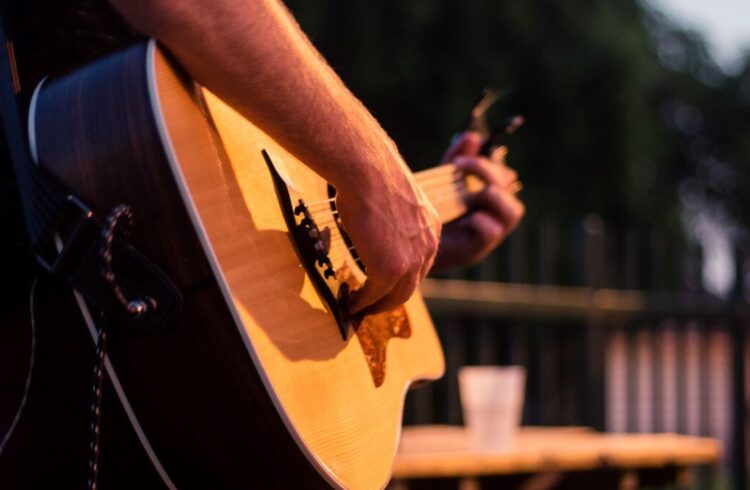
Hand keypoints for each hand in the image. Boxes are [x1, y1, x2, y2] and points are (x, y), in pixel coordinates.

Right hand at [338, 145, 441, 314]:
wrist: (367, 169)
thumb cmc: (370, 172)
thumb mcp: (391, 197)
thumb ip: (390, 215)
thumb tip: (370, 215)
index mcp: (430, 227)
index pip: (419, 262)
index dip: (401, 276)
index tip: (384, 284)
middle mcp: (428, 247)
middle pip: (411, 284)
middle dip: (390, 299)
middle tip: (371, 306)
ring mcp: (411, 261)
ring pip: (396, 296)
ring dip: (376, 307)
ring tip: (359, 310)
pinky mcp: (390, 270)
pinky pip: (375, 295)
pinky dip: (361, 303)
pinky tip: (350, 305)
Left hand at [432, 131, 524, 269]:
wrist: (407, 242)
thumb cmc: (428, 209)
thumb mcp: (442, 178)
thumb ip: (457, 157)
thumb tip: (473, 136)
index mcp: (490, 193)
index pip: (504, 173)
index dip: (487, 163)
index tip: (459, 160)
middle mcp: (495, 212)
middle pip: (509, 186)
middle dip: (485, 171)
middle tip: (459, 166)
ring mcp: (491, 232)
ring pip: (513, 210)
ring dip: (489, 196)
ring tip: (464, 196)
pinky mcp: (478, 248)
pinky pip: (492, 230)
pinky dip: (477, 221)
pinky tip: (461, 220)